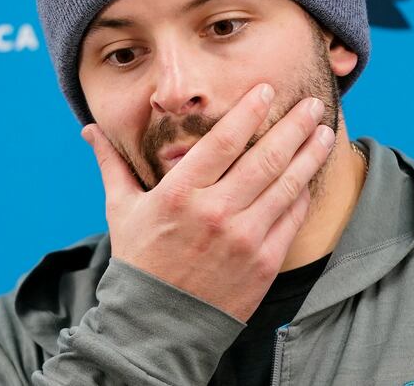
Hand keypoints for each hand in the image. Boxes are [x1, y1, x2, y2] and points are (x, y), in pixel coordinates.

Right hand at [81, 83, 334, 321]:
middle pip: (265, 158)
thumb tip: (88, 129)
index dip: (249, 111)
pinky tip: (309, 175)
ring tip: (325, 132)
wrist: (158, 325)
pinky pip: (291, 218)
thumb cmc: (140, 261)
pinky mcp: (264, 262)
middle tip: (313, 104)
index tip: (267, 90)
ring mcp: (243, 239)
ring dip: (310, 155)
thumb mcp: (122, 210)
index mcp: (180, 194)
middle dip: (294, 126)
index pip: (223, 141)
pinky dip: (303, 193)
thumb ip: (112, 165)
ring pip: (287, 186)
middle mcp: (215, 213)